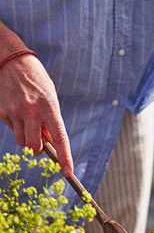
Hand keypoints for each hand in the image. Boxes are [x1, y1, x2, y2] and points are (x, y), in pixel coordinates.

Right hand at [0, 23, 72, 176]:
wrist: (12, 61)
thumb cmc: (37, 81)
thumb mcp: (50, 98)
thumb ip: (51, 120)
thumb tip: (50, 143)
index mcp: (49, 107)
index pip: (60, 138)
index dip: (65, 157)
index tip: (67, 172)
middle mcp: (32, 111)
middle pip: (35, 147)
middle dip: (39, 149)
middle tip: (41, 143)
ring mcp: (15, 112)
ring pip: (22, 142)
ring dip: (27, 138)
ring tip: (28, 119)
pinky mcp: (2, 112)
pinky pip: (11, 130)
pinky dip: (16, 126)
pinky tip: (17, 110)